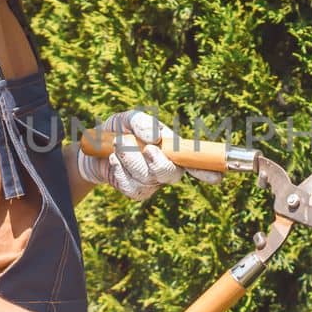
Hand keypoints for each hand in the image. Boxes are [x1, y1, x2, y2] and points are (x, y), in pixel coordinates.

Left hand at [77, 110, 223, 200]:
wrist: (93, 150)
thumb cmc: (118, 131)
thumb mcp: (128, 119)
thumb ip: (143, 122)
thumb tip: (156, 136)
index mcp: (173, 150)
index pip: (196, 162)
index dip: (208, 169)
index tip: (217, 175)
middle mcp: (166, 168)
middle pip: (172, 174)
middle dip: (159, 163)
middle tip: (146, 149)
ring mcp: (151, 182)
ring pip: (147, 178)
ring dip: (130, 160)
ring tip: (118, 146)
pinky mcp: (135, 192)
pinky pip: (131, 186)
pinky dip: (119, 170)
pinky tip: (113, 160)